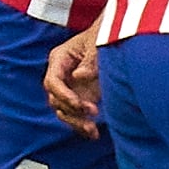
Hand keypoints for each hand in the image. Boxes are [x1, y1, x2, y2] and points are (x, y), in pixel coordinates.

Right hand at [44, 22, 104, 136]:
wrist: (116, 35)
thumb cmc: (104, 34)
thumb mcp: (98, 43)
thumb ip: (90, 60)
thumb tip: (79, 76)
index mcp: (60, 58)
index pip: (52, 81)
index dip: (64, 95)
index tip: (80, 105)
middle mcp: (61, 74)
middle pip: (55, 99)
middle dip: (71, 110)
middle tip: (92, 112)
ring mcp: (70, 86)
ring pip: (63, 110)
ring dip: (75, 122)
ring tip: (92, 130)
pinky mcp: (81, 96)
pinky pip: (75, 114)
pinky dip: (83, 125)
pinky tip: (94, 134)